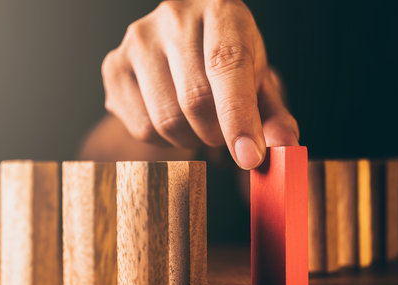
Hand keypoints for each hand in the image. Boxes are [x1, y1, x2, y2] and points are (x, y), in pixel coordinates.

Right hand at [101, 0, 298, 168]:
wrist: (183, 43)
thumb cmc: (227, 61)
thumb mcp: (257, 81)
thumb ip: (272, 115)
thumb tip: (284, 148)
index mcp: (220, 9)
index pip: (227, 65)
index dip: (239, 117)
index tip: (249, 156)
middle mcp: (174, 17)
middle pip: (195, 101)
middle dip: (217, 134)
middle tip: (224, 132)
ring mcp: (137, 41)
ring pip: (166, 120)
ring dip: (191, 139)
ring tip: (199, 122)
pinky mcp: (114, 66)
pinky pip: (142, 128)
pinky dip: (164, 139)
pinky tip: (173, 117)